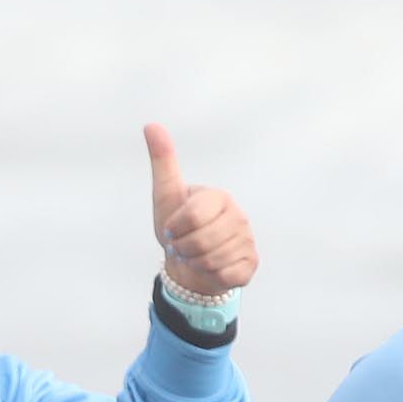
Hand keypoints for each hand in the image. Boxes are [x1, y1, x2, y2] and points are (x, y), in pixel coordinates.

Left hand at [145, 123, 257, 295]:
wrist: (189, 263)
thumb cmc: (177, 227)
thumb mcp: (166, 195)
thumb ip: (163, 162)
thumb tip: (151, 125)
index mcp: (219, 197)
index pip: (192, 217)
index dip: (175, 229)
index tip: (172, 229)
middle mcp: (239, 216)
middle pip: (201, 242)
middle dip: (183, 249)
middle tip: (182, 246)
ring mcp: (248, 240)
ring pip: (213, 260)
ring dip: (195, 263)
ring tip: (194, 256)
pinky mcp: (251, 264)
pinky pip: (226, 275)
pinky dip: (211, 276)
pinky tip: (211, 268)